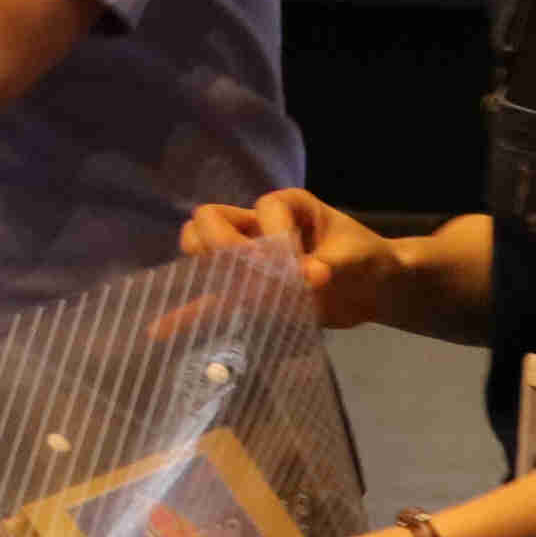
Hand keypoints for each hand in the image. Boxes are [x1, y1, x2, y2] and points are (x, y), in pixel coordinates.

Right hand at [180, 186, 402, 335]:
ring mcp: (244, 259)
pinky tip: (161, 331)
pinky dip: (187, 313)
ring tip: (220, 291)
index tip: (305, 272)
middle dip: (223, 247)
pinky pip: (208, 300)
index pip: (263, 209)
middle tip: (248, 276)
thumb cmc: (369, 261)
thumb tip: (308, 278)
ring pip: (200, 251)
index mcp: (286, 206)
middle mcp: (256, 225)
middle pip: (210, 221)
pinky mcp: (244, 294)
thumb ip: (331, 265)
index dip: (276, 239)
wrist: (375, 291)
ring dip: (204, 269)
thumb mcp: (357, 259)